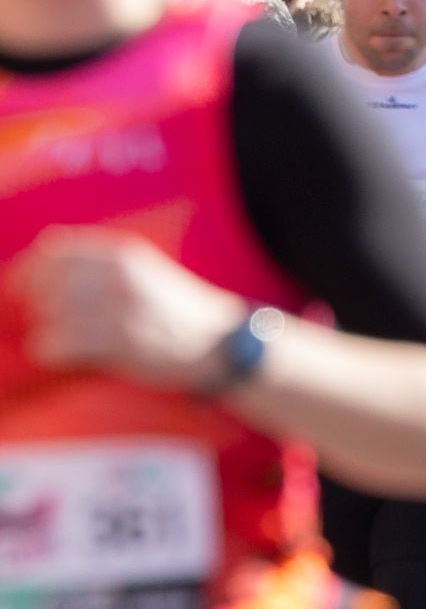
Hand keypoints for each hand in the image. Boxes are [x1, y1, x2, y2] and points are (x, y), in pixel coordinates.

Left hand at [7, 227, 247, 390]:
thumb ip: (100, 262)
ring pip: (48, 316)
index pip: (54, 251)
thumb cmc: (177, 311)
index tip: (22, 289)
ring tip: (59, 342)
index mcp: (122, 254)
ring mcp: (119, 309)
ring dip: (47, 332)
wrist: (219, 345)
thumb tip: (43, 256)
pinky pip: (57, 344)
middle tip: (49, 322)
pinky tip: (63, 357)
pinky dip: (51, 352)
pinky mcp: (119, 343)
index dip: (29, 270)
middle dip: (40, 307)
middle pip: (47, 285)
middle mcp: (118, 276)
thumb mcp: (144, 271)